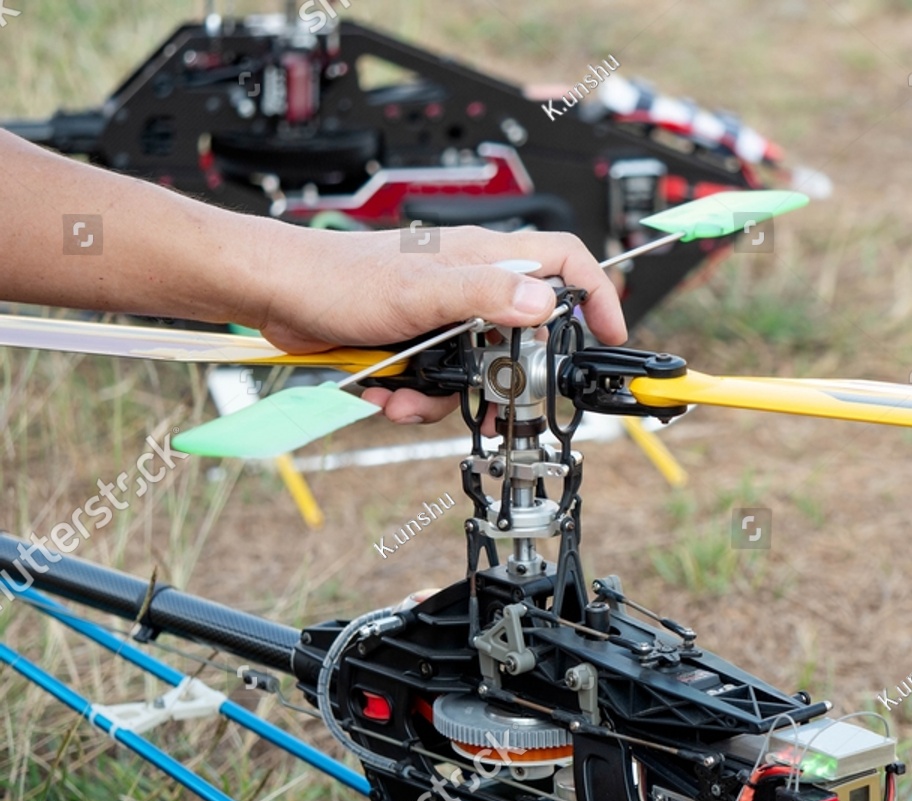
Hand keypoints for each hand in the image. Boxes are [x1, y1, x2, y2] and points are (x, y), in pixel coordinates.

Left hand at [254, 227, 627, 425]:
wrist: (278, 295)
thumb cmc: (339, 277)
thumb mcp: (425, 291)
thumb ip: (489, 296)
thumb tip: (545, 303)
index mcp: (484, 259)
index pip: (563, 261)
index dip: (595, 294)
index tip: (608, 334)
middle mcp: (469, 285)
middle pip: (523, 333)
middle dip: (509, 378)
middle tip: (502, 405)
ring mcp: (442, 315)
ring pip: (477, 367)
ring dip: (447, 396)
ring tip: (410, 400)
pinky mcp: (414, 341)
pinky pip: (436, 380)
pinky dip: (415, 396)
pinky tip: (387, 395)